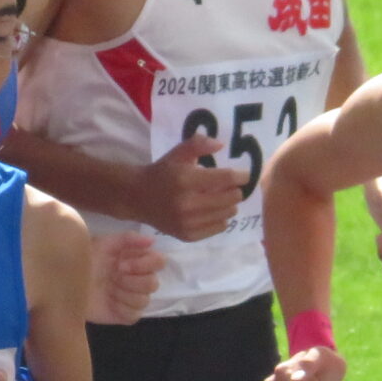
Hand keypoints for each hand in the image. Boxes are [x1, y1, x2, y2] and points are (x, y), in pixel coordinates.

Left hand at [86, 227, 160, 324]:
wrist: (63, 282)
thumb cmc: (84, 260)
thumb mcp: (103, 243)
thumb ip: (128, 239)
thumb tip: (152, 241)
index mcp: (136, 260)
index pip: (159, 261)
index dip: (145, 264)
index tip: (121, 264)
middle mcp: (138, 279)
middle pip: (153, 284)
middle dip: (132, 281)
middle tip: (113, 277)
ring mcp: (131, 298)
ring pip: (144, 300)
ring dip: (124, 294)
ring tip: (108, 289)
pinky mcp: (124, 315)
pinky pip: (134, 315)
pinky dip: (121, 308)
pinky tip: (109, 302)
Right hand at [126, 132, 246, 242]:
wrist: (137, 198)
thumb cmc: (162, 172)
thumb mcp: (178, 153)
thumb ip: (199, 145)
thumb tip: (221, 145)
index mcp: (186, 180)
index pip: (226, 178)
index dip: (241, 176)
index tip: (244, 175)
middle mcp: (188, 203)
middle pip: (231, 198)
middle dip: (236, 190)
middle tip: (231, 187)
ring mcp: (188, 223)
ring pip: (227, 213)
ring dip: (229, 205)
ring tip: (222, 198)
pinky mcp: (187, 236)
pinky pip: (218, 228)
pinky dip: (221, 219)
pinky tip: (214, 211)